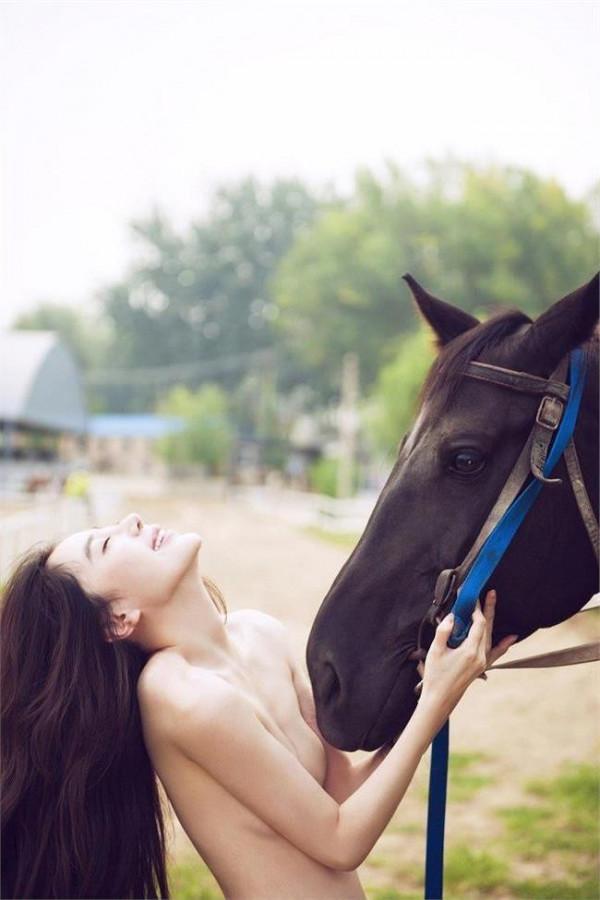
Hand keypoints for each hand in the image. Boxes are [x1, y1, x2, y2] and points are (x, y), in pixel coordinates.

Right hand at [419, 590, 516, 713]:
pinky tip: (511, 638)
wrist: (439, 700)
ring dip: (490, 620)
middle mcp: (480, 657)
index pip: (478, 624)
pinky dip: (503, 645)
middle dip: (488, 609)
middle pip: (487, 628)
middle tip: (490, 593)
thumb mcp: (435, 651)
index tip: (470, 597)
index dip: (475, 608)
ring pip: (490, 637)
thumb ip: (444, 631)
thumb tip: (451, 617)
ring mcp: (482, 663)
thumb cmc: (435, 677)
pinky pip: (495, 653)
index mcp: (470, 652)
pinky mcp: (480, 667)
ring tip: (492, 605)